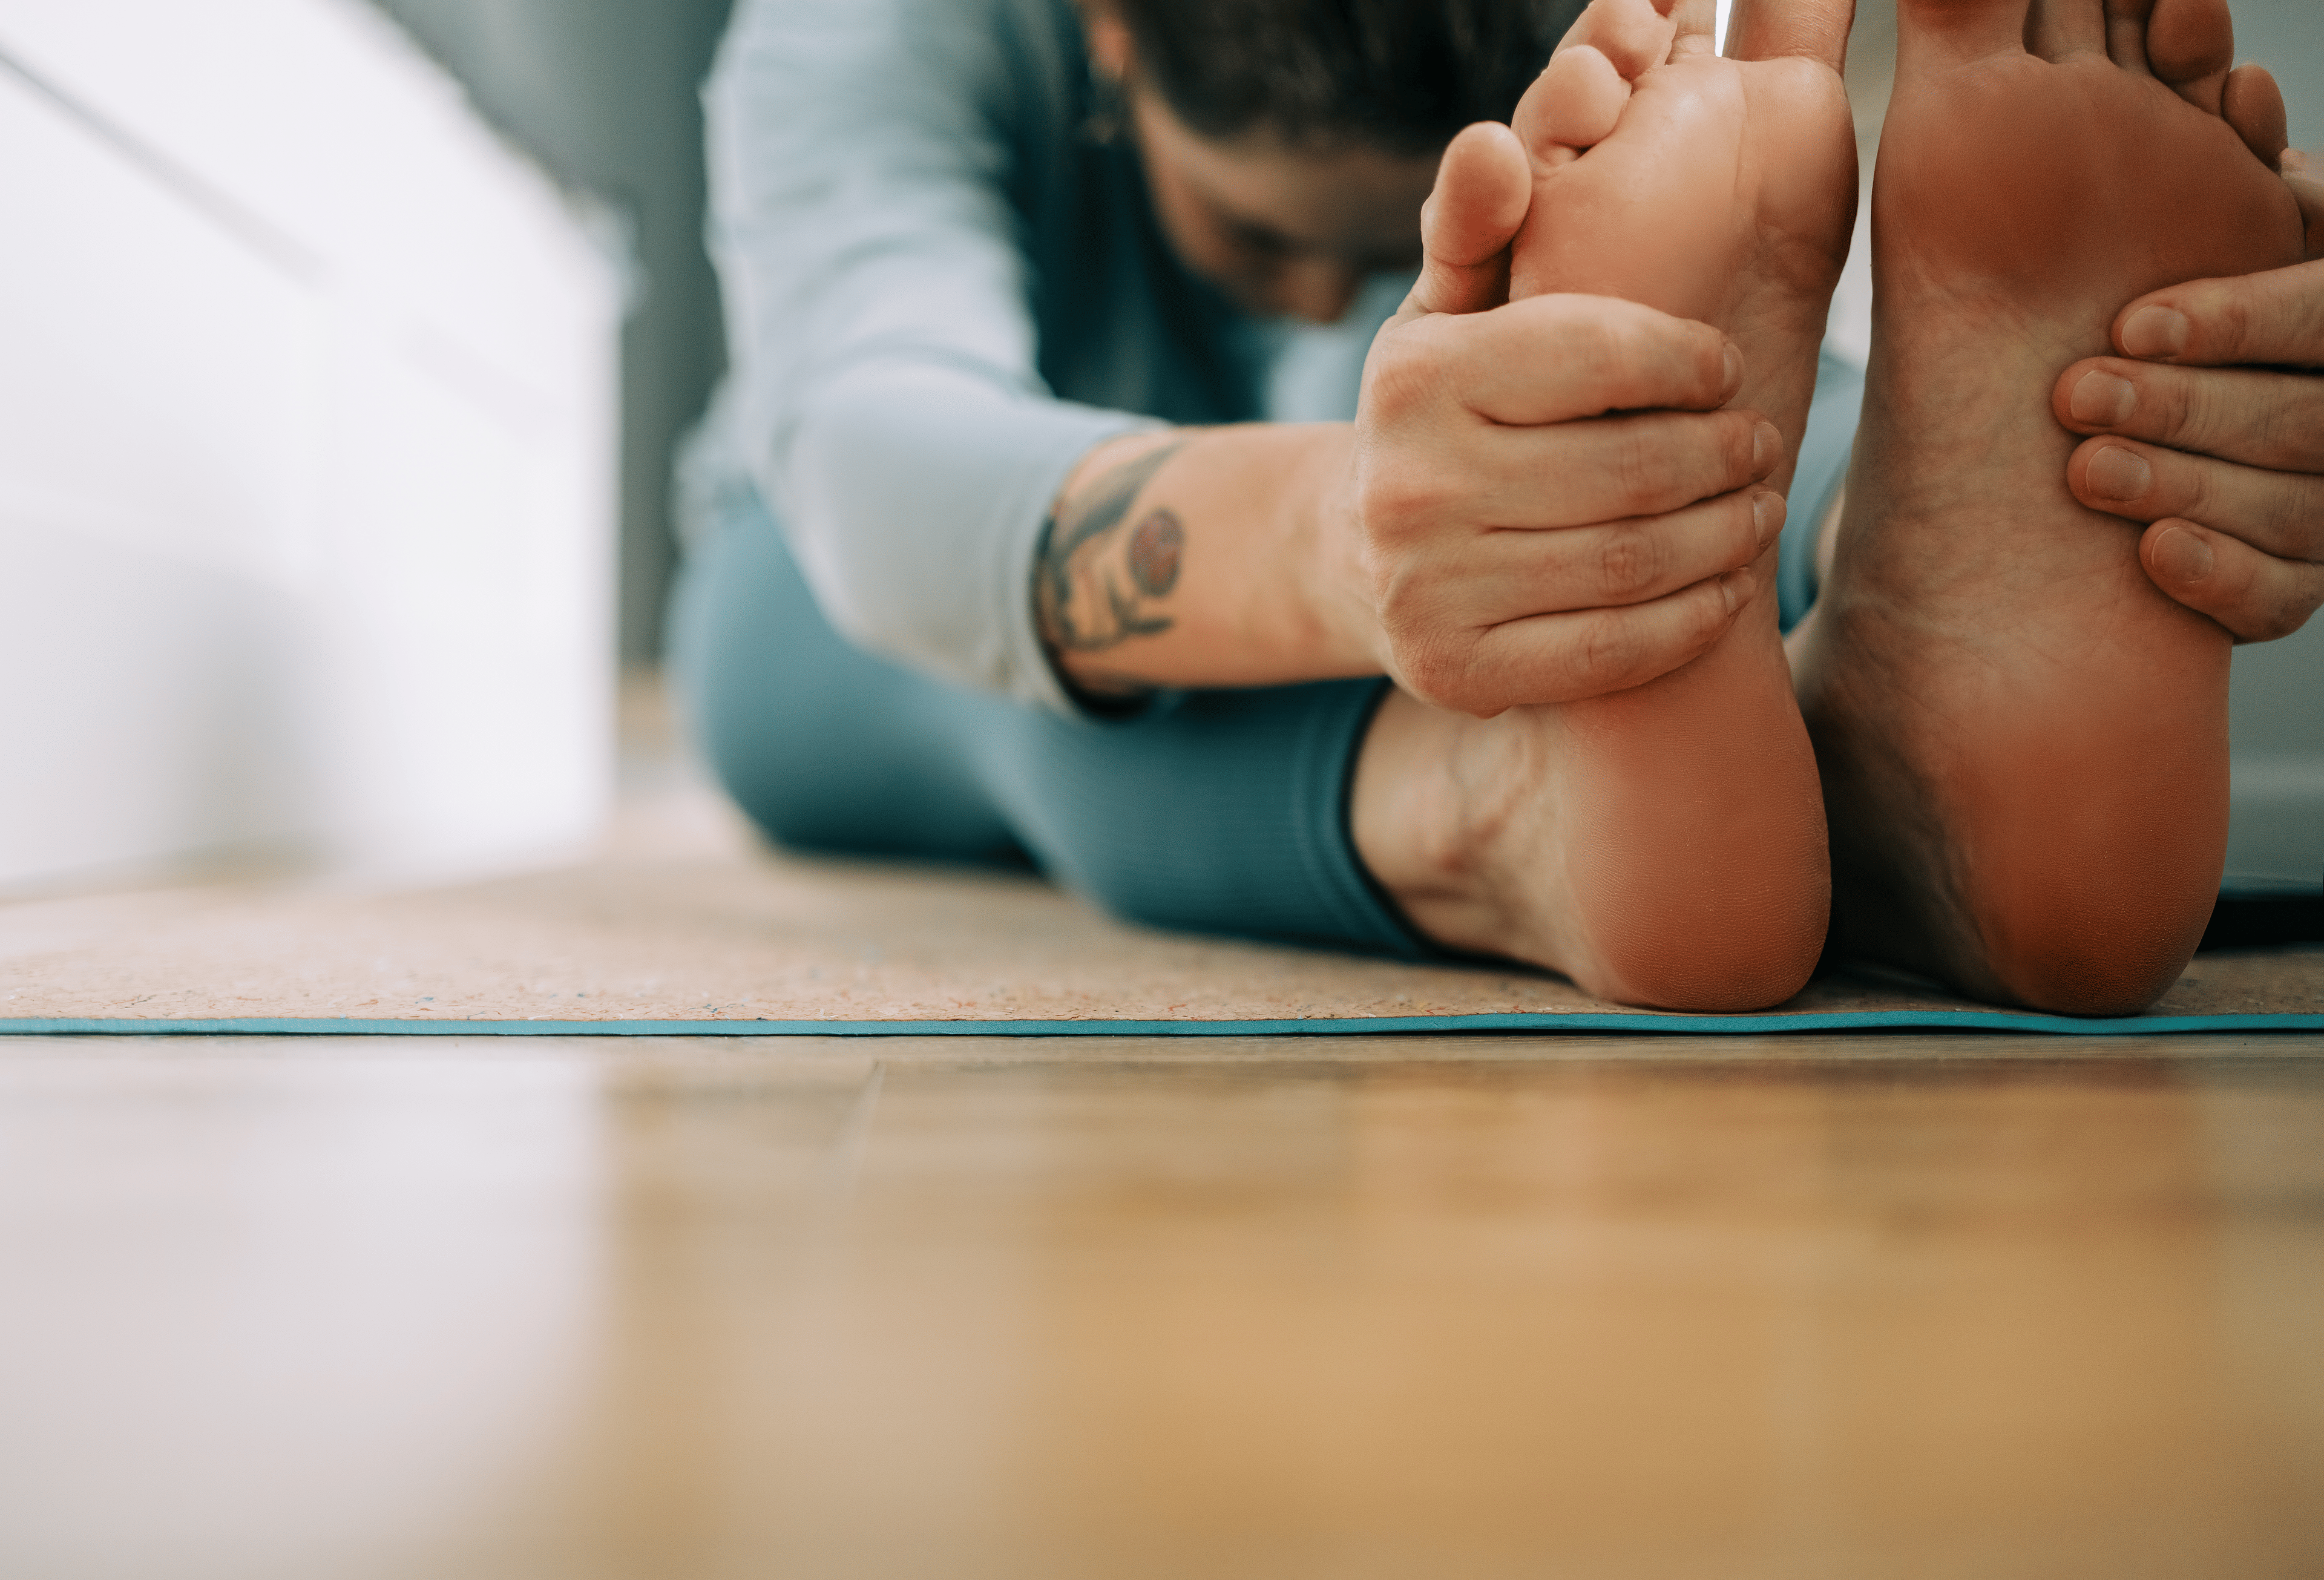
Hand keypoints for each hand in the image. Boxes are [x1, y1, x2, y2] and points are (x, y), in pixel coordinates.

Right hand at [1348, 124, 1780, 716]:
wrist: (1357, 554)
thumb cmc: (1443, 412)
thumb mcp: (1449, 312)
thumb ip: (1483, 228)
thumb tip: (1499, 145)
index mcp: (1415, 377)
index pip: (1599, 355)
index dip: (1689, 362)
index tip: (1725, 370)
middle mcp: (1407, 486)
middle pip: (1630, 470)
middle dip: (1723, 456)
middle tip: (1761, 445)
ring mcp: (1425, 590)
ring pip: (1631, 564)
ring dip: (1724, 537)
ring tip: (1756, 509)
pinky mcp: (1454, 674)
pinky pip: (1608, 652)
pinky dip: (1689, 620)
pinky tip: (1724, 588)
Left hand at [2052, 69, 2323, 643]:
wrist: (2063, 419)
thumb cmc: (2108, 282)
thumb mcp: (2147, 200)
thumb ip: (2177, 125)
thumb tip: (2198, 52)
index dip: (2240, 317)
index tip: (2129, 321)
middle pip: (2309, 415)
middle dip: (2191, 406)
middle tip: (2075, 401)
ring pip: (2297, 504)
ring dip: (2187, 485)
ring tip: (2085, 471)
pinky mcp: (2292, 581)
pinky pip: (2283, 599)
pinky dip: (2221, 579)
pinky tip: (2149, 559)